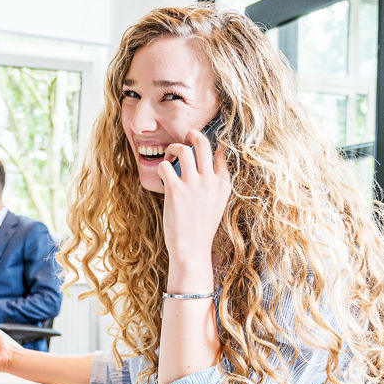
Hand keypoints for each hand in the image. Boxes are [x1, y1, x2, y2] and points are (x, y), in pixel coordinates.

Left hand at [157, 128, 231, 283]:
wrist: (191, 249)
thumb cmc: (201, 228)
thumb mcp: (217, 204)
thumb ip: (216, 184)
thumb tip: (212, 163)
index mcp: (223, 184)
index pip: (220, 155)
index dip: (212, 146)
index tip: (203, 145)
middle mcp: (210, 181)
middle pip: (203, 143)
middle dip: (193, 134)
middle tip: (185, 136)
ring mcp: (193, 185)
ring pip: (184, 150)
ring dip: (174, 148)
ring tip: (170, 155)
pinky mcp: (175, 190)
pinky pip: (165, 166)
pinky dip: (161, 167)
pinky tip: (162, 175)